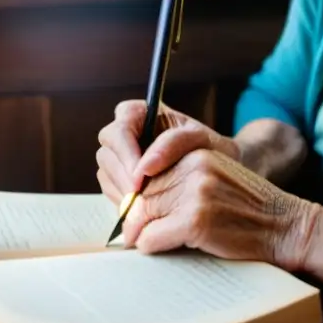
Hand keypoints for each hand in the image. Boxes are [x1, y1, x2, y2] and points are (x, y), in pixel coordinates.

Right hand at [95, 100, 239, 205]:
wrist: (217, 171)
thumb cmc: (210, 148)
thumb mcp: (200, 139)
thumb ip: (174, 143)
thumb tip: (144, 165)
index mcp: (139, 114)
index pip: (119, 129)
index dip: (125, 154)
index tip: (140, 177)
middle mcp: (124, 133)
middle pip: (107, 153)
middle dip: (124, 178)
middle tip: (142, 199)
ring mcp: (119, 157)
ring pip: (106, 174)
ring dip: (123, 192)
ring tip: (147, 205)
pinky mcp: (119, 178)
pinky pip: (111, 190)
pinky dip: (124, 201)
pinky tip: (144, 208)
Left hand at [121, 147, 319, 270]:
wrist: (285, 226)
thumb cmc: (247, 209)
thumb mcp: (214, 179)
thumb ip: (179, 182)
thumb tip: (131, 205)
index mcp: (196, 153)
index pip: (147, 172)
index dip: (139, 197)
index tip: (138, 214)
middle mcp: (194, 168)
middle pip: (141, 194)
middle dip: (137, 218)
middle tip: (135, 234)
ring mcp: (195, 193)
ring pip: (141, 216)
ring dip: (143, 234)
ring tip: (154, 240)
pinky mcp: (195, 220)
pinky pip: (151, 238)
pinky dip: (151, 247)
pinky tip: (166, 248)